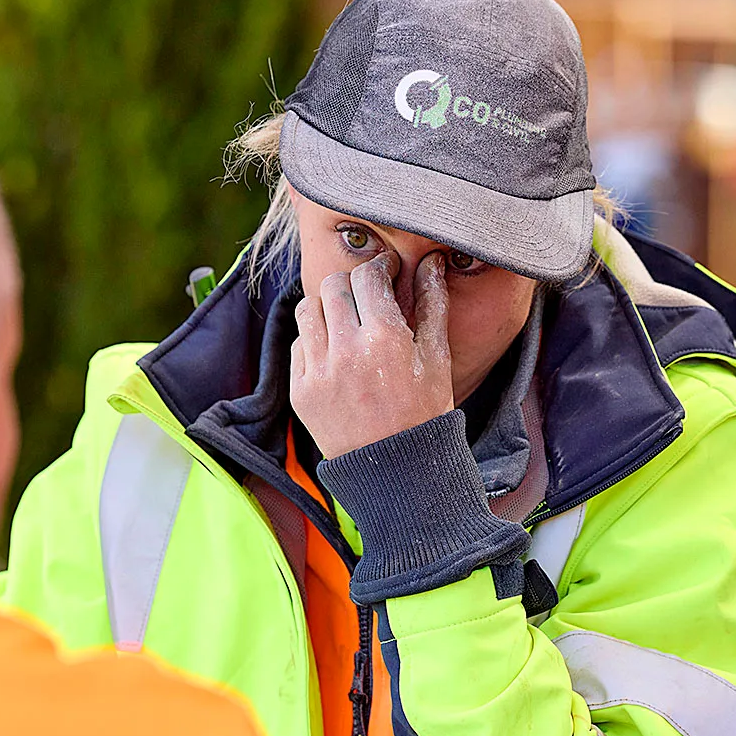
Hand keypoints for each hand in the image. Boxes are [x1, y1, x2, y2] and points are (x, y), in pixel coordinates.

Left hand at [291, 250, 453, 458]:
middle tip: (366, 295)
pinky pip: (298, 346)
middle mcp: (345, 351)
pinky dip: (315, 342)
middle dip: (352, 284)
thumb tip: (431, 263)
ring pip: (308, 310)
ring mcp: (317, 373)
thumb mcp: (437, 359)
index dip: (379, 268)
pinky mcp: (300, 392)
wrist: (396, 472)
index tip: (386, 272)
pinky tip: (337, 354)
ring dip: (327, 308)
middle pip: (333, 286)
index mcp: (384, 339)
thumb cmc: (424, 414)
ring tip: (347, 322)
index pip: (368, 276)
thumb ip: (433, 305)